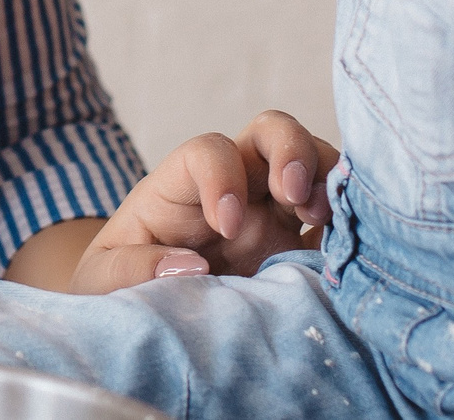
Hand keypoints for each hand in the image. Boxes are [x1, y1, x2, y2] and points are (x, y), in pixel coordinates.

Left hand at [67, 111, 340, 294]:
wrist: (145, 321)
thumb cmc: (116, 289)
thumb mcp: (102, 281)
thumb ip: (132, 269)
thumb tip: (188, 267)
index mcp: (180, 189)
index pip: (207, 151)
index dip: (222, 176)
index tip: (225, 226)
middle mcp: (233, 190)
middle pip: (271, 133)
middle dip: (291, 150)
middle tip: (295, 196)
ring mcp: (271, 215)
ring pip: (313, 165)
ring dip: (328, 181)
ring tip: (328, 222)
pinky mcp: (297, 248)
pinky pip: (335, 220)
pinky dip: (351, 224)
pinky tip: (351, 250)